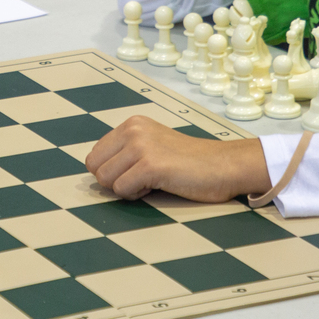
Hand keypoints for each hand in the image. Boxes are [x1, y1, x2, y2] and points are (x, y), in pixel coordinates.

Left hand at [85, 116, 270, 201]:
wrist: (224, 165)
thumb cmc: (190, 162)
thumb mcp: (152, 146)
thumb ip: (126, 153)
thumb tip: (96, 172)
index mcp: (131, 124)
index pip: (95, 156)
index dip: (112, 172)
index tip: (137, 172)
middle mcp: (133, 129)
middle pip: (95, 168)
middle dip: (115, 181)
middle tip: (144, 179)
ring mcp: (141, 146)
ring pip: (105, 180)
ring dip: (127, 189)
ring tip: (153, 181)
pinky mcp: (150, 165)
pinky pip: (121, 190)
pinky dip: (137, 195)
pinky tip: (159, 185)